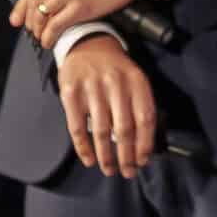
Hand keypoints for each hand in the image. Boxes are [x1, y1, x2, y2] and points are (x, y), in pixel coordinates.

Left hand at [10, 0, 149, 47]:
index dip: (22, 5)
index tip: (18, 17)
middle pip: (33, 2)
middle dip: (30, 20)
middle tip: (30, 29)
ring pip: (41, 16)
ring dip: (39, 29)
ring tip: (41, 37)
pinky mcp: (79, 8)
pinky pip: (55, 26)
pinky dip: (49, 37)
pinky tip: (49, 42)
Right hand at [59, 37, 157, 177]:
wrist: (88, 44)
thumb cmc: (115, 70)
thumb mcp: (134, 79)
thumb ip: (139, 105)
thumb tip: (143, 144)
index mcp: (137, 81)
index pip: (146, 118)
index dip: (145, 143)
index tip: (143, 161)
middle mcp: (116, 84)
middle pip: (125, 128)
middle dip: (127, 156)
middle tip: (128, 172)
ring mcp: (92, 89)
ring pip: (102, 131)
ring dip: (106, 156)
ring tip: (110, 170)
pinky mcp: (71, 93)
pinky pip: (78, 127)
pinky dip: (84, 147)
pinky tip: (89, 160)